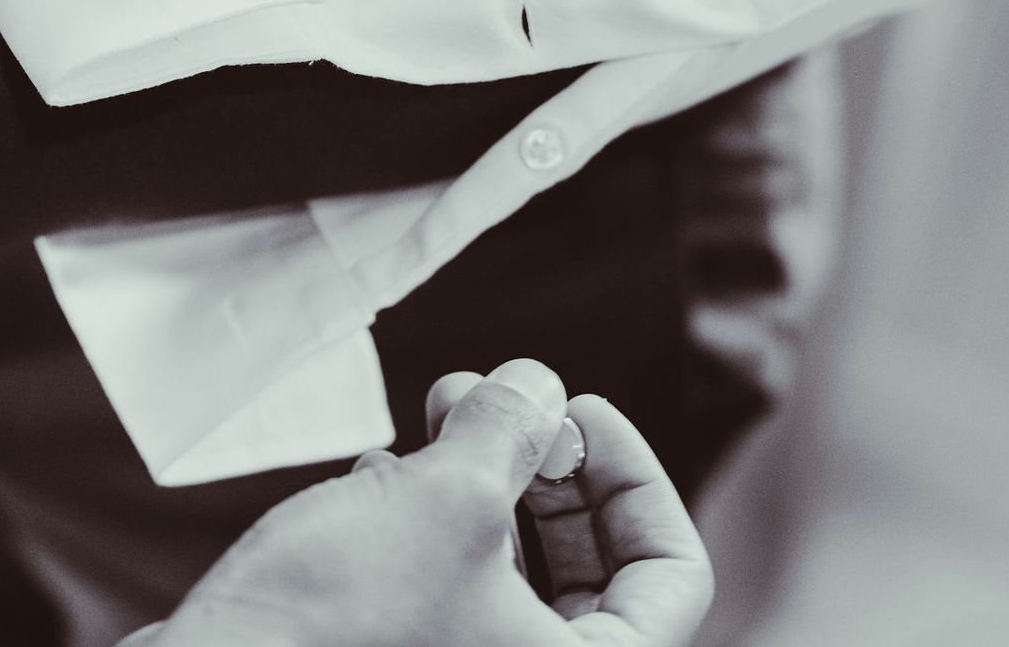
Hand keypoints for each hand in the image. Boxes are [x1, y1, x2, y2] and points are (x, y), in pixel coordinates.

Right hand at [136, 359, 711, 646]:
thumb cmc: (335, 620)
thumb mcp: (447, 497)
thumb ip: (512, 430)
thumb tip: (537, 388)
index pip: (674, 579)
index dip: (635, 477)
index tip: (580, 411)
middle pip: (594, 574)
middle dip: (550, 469)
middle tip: (512, 404)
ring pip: (512, 575)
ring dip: (485, 481)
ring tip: (443, 409)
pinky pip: (448, 591)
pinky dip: (431, 525)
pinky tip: (382, 476)